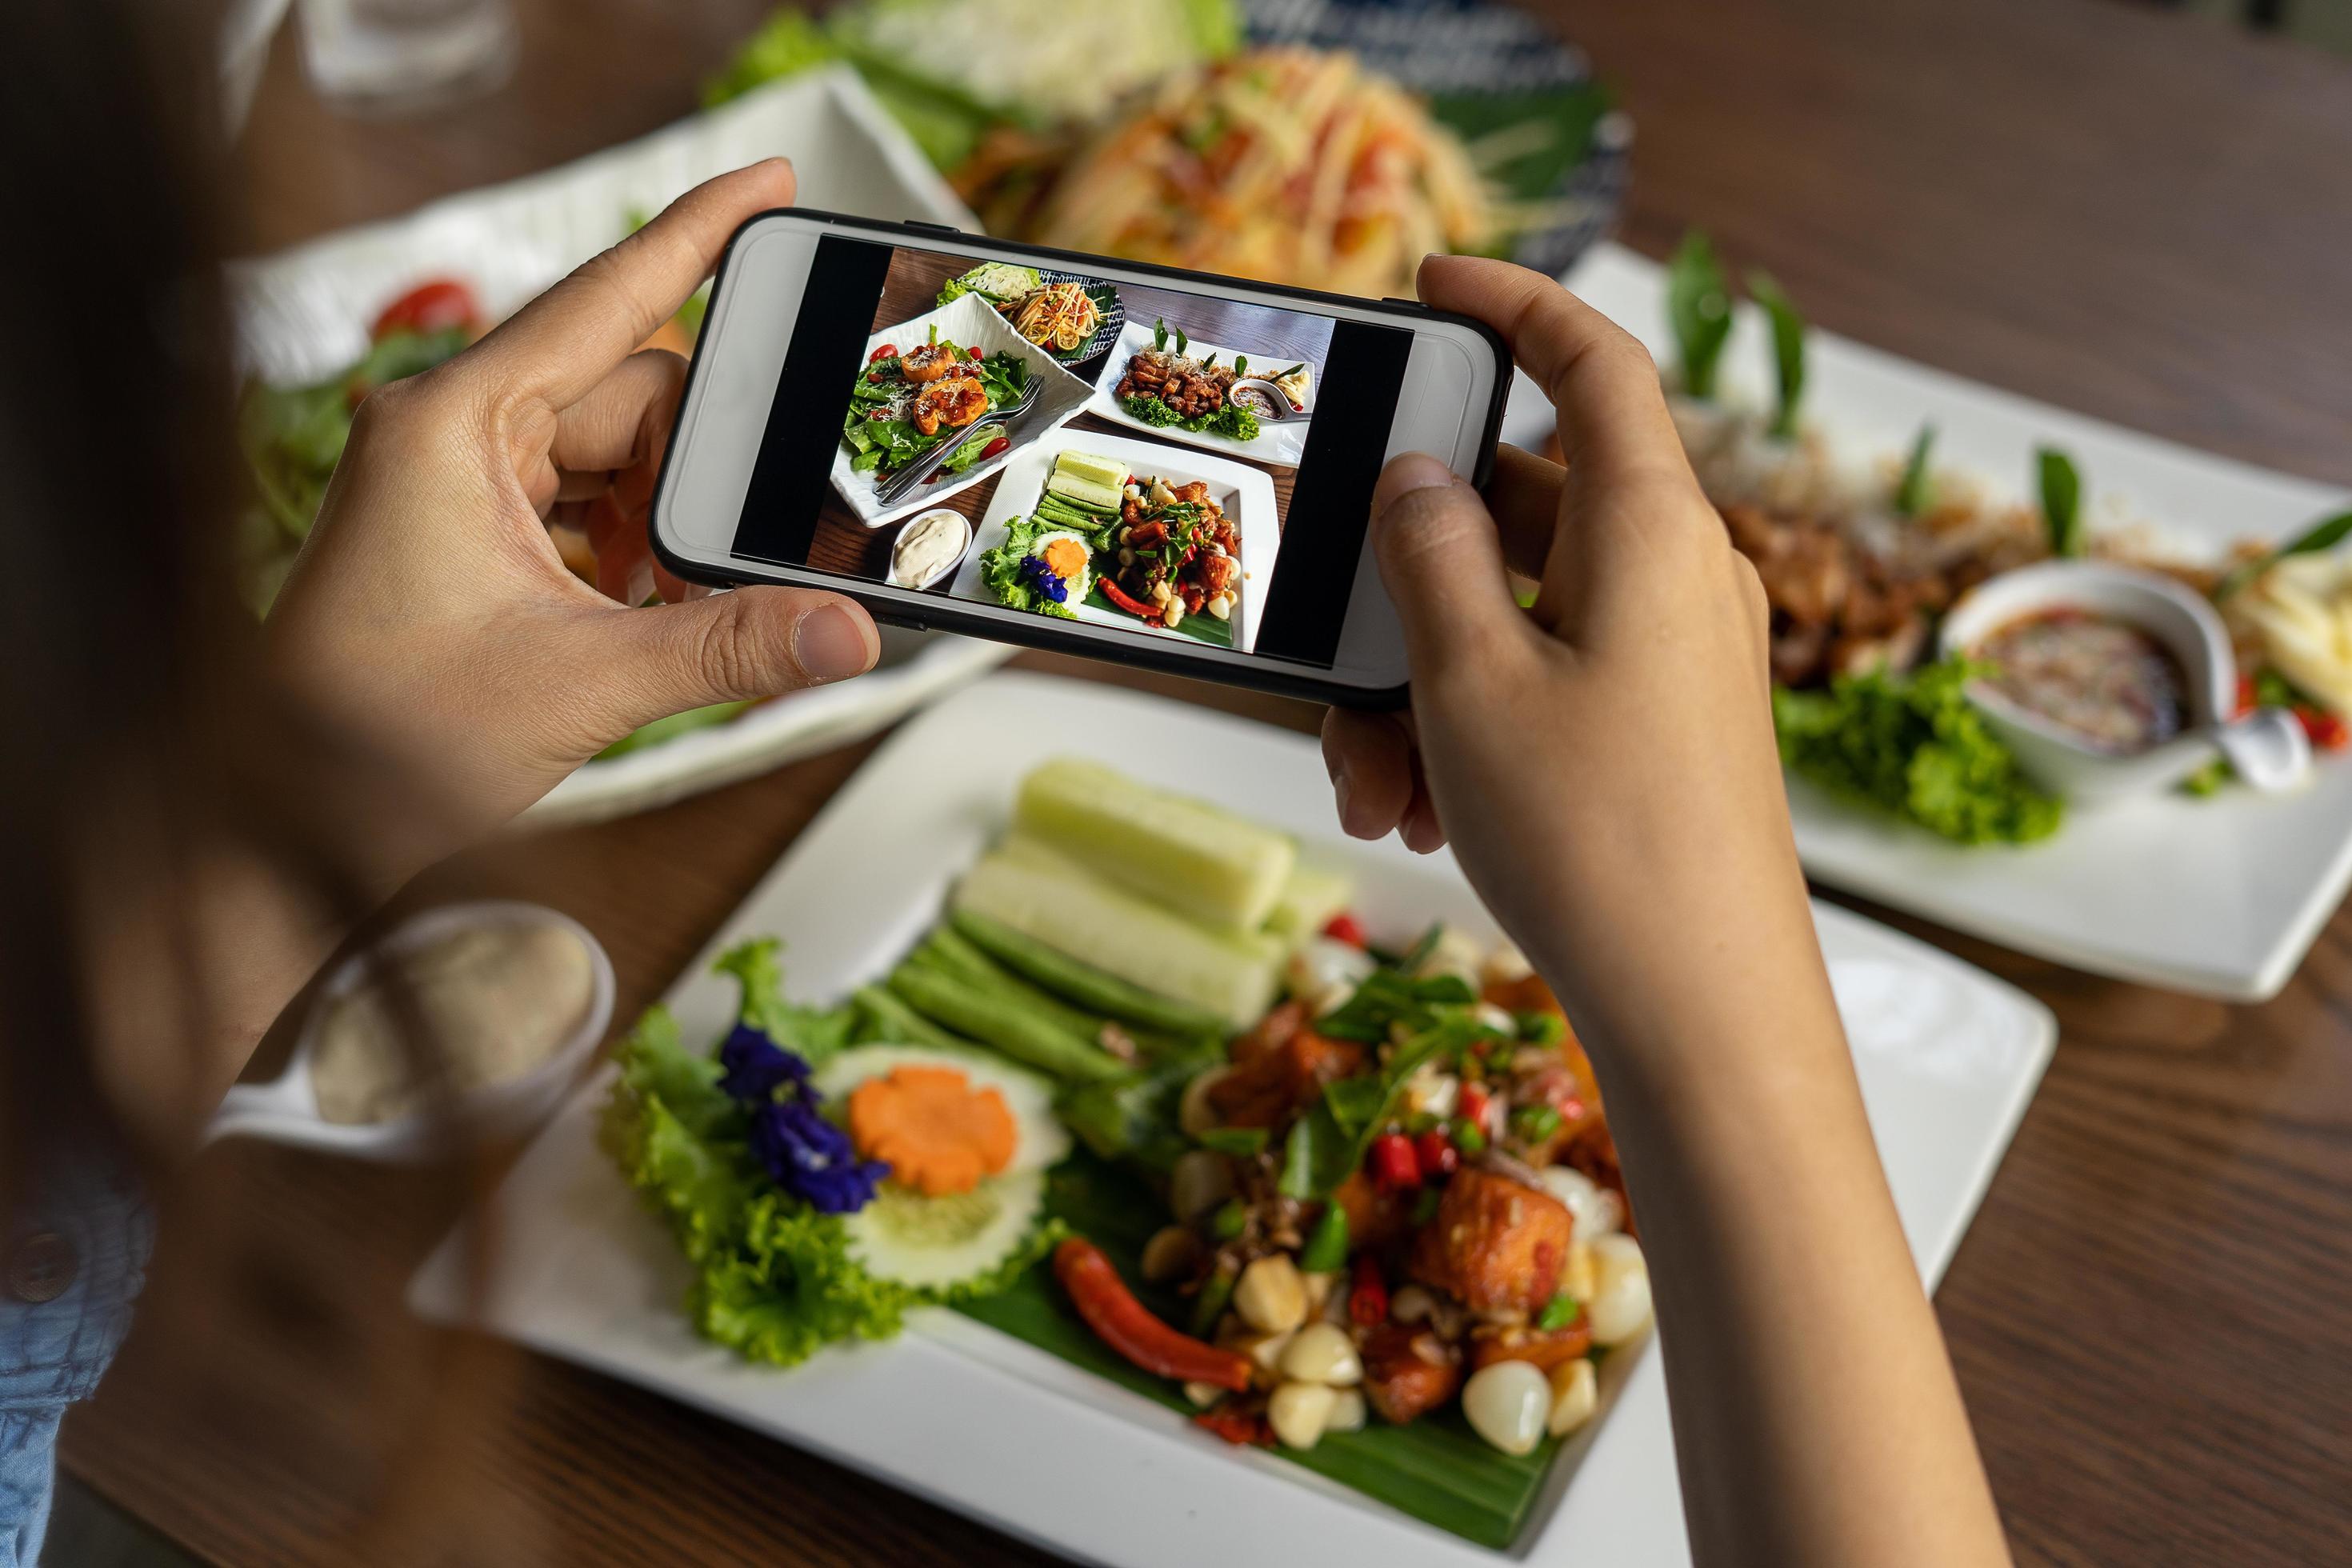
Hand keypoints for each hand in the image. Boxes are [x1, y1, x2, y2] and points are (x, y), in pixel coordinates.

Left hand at [265, 161, 877, 878]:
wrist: (285, 819)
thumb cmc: (372, 737)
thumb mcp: (580, 685)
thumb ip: (726, 647)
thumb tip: (844, 630)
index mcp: (453, 424)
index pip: (606, 299)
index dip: (698, 233)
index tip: (771, 186)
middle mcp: (448, 432)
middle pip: (629, 396)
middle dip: (697, 472)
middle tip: (736, 554)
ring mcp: (455, 480)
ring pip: (613, 456)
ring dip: (665, 523)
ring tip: (675, 606)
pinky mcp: (467, 529)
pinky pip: (583, 503)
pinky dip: (631, 550)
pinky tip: (645, 610)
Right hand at [1325, 259, 2010, 1567]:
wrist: (1705, 1009)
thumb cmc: (1601, 840)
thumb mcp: (1471, 681)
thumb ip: (1430, 557)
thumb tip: (1415, 479)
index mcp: (1648, 527)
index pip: (1590, 361)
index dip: (1513, 304)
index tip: (1436, 283)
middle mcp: (1674, 574)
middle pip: (1521, 509)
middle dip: (1410, 577)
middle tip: (1332, 641)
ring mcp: (1674, 653)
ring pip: (1517, 613)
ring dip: (1424, 678)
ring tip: (1375, 779)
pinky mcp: (1662, 724)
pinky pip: (1545, 681)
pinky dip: (1471, 724)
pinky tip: (1420, 806)